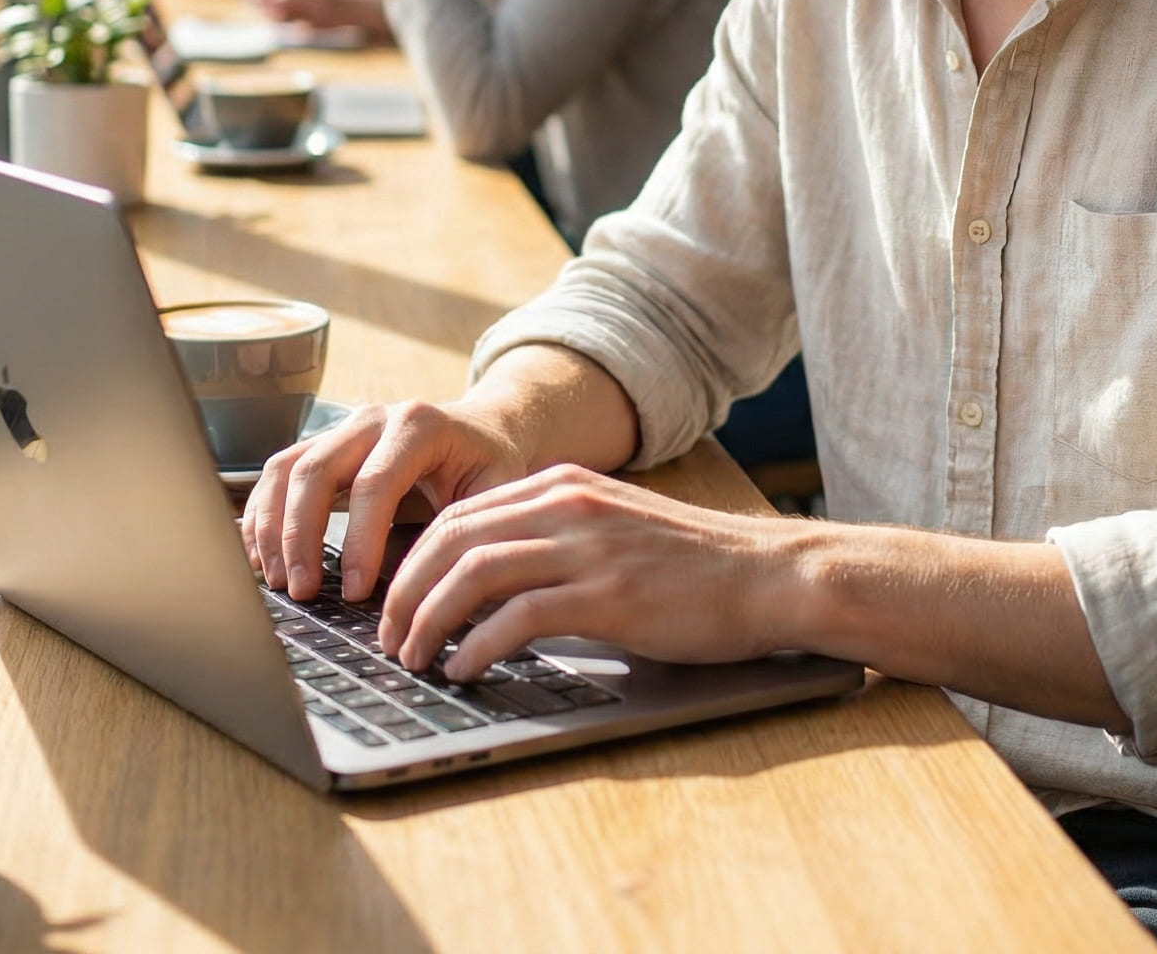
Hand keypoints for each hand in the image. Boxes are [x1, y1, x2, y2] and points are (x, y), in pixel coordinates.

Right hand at [241, 397, 529, 603]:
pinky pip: (278, 472)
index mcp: (419, 425)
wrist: (485, 429)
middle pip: (317, 470)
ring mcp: (343, 428)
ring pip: (287, 468)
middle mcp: (374, 418)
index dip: (358, 540)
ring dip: (273, 528)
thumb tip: (431, 592)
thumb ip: (466, 530)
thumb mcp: (496, 492)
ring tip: (277, 582)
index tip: (355, 592)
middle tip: (302, 593)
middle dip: (302, 537)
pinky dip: (262, 514)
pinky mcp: (323, 445)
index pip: (375, 482)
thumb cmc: (491, 466)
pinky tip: (262, 557)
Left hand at [379, 464, 796, 679]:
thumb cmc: (695, 567)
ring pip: (473, 572)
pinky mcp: (608, 594)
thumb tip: (488, 587)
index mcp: (565, 486)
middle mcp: (569, 504)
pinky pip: (517, 615)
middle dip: (405, 592)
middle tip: (388, 639)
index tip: (393, 605)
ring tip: (413, 660)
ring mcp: (588, 546)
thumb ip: (556, 540)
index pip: (460, 513)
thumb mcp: (614, 530)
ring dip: (428, 620)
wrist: (768, 575)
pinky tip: (465, 670)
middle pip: (452, 537)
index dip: (413, 561)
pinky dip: (477, 646)